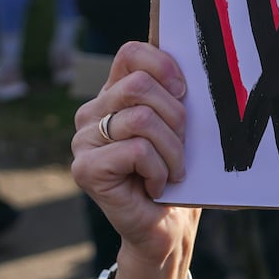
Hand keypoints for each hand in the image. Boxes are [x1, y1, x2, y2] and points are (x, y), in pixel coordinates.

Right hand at [71, 42, 195, 265]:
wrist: (167, 226)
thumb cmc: (178, 171)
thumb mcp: (180, 124)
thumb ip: (173, 91)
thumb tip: (195, 57)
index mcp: (113, 94)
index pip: (131, 52)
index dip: (164, 66)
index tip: (184, 92)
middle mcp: (91, 113)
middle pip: (139, 85)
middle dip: (176, 116)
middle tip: (182, 145)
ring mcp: (83, 141)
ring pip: (141, 120)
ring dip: (172, 149)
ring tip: (173, 169)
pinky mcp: (85, 169)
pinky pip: (136, 150)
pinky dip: (159, 169)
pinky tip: (157, 185)